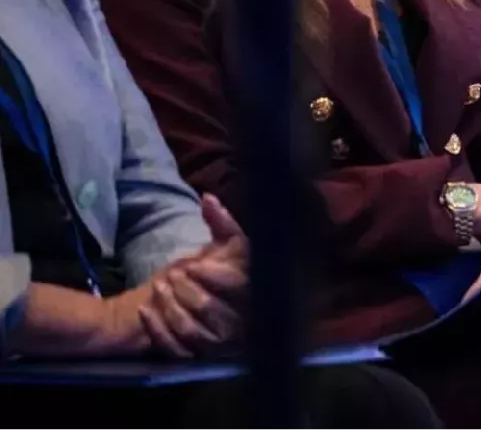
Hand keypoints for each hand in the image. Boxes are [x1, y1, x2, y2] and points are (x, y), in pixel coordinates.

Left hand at [139, 195, 250, 357]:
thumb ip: (221, 223)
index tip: (192, 266)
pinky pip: (173, 347)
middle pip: (209, 307)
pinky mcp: (194, 360)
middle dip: (185, 289)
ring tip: (157, 289)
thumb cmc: (203, 273)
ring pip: (190, 328)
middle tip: (171, 276)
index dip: (212, 275)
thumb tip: (208, 198)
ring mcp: (217, 346)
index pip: (239, 286)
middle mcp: (242, 325)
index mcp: (255, 295)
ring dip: (169, 307)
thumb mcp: (221, 247)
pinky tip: (145, 310)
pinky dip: (155, 327)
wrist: (176, 306)